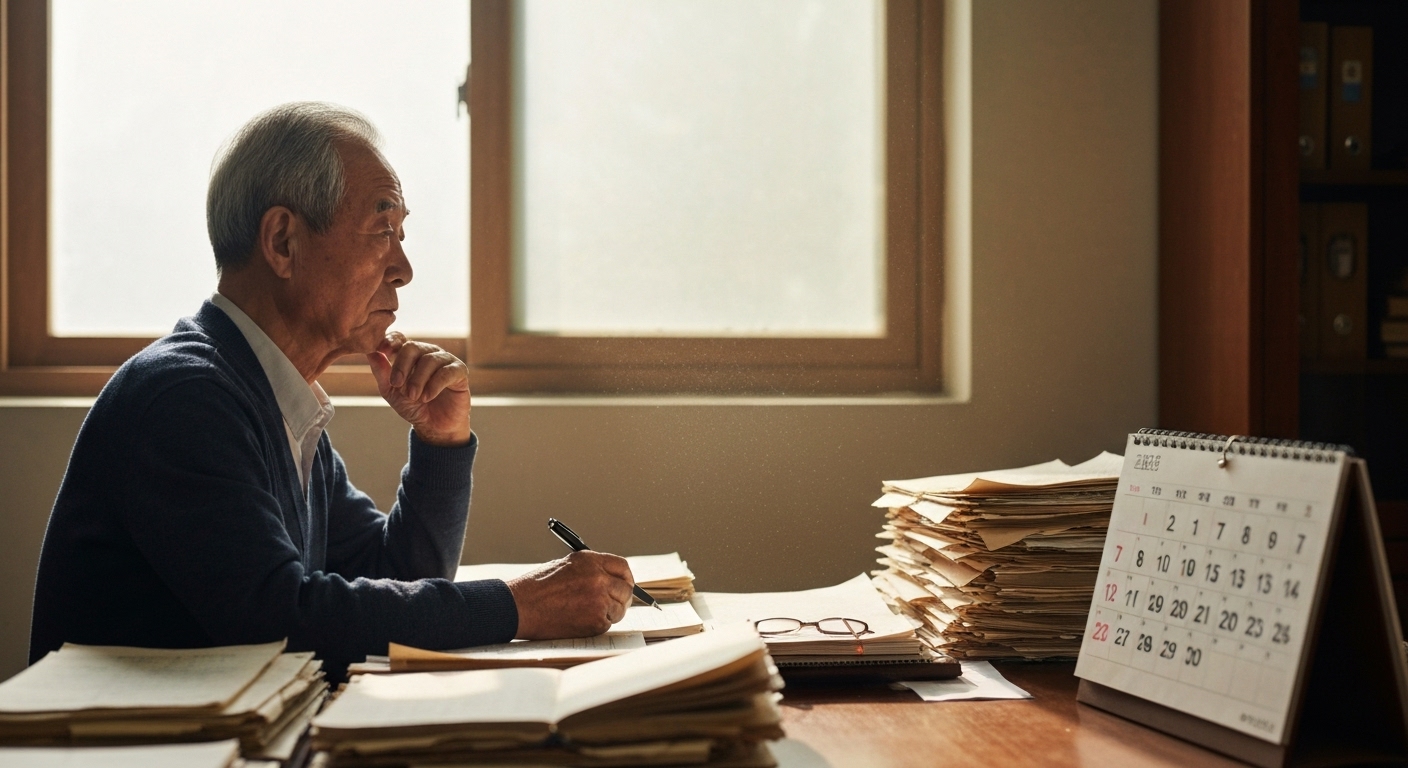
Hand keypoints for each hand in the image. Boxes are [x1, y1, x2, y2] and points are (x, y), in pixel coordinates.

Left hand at [367, 332, 470, 445]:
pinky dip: (434, 385)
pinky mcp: (459, 371)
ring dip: (418, 380)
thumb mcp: (391, 391)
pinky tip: (427, 397)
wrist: (434, 427)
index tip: (382, 351)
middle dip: (402, 366)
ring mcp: (445, 360)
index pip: (400, 338)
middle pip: (412, 346)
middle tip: (397, 384)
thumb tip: (371, 352)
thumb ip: (381, 372)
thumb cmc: (413, 406)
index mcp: (410, 355)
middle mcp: (428, 353)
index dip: (390, 341)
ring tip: (414, 397)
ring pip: (429, 360)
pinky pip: (446, 372)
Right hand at [506, 551, 634, 639]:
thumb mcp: (566, 566)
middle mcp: (599, 578)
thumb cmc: (537, 588)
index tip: (625, 584)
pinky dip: (597, 624)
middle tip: (614, 604)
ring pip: (619, 609)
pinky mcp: (596, 621)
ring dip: (609, 613)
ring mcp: (599, 600)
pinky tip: (580, 621)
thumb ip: (591, 570)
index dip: (625, 578)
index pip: (622, 567)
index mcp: (591, 560)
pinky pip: (607, 624)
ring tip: (587, 613)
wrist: (520, 607)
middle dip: (621, 598)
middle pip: (626, 589)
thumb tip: (611, 580)